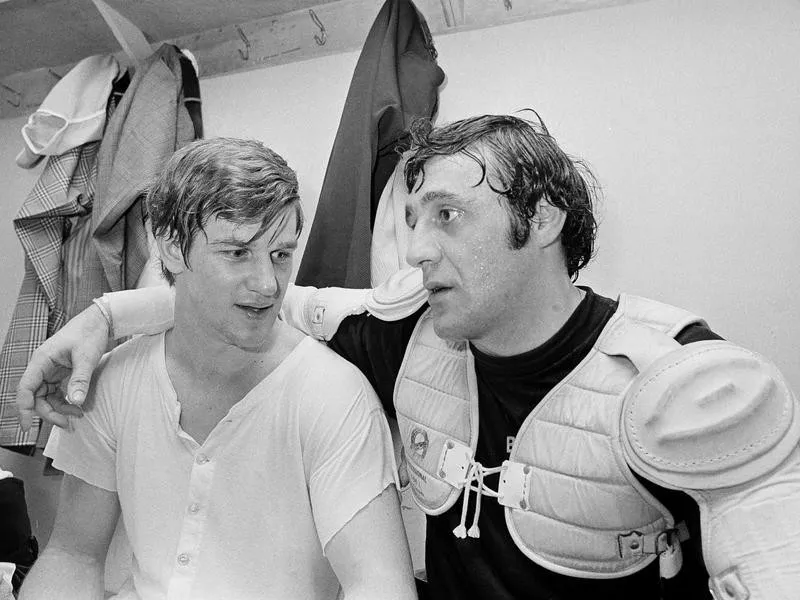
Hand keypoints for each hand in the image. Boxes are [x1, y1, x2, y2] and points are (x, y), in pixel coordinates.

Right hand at [16, 304, 109, 430]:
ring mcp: (50, 369)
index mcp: (42, 360)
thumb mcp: (87, 357)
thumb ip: (80, 380)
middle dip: (49, 412)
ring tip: (77, 415)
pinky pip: (56, 391)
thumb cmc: (90, 333)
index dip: (23, 409)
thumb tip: (76, 402)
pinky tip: (77, 406)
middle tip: (67, 423)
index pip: (25, 388)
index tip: (27, 427)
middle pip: (36, 396)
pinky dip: (64, 400)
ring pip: (46, 396)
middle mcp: (42, 365)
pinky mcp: (60, 371)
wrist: (101, 320)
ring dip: (59, 408)